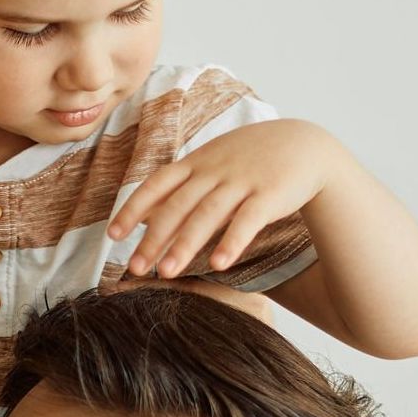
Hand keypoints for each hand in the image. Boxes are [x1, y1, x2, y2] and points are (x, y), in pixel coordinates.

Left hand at [109, 118, 337, 277]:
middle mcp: (214, 170)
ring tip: (167, 273)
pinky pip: (248, 220)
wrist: (304, 144)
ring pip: (208, 214)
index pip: (156, 185)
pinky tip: (218, 265)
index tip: (113, 236)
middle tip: (135, 268)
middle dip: (154, 238)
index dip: (133, 210)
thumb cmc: (250, 158)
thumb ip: (180, 187)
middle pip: (177, 206)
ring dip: (185, 245)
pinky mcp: (270, 193)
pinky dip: (232, 242)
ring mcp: (242, 180)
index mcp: (196, 162)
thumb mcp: (212, 163)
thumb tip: (143, 215)